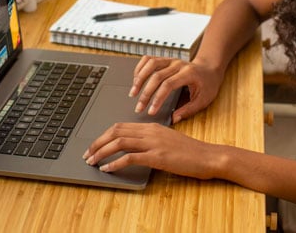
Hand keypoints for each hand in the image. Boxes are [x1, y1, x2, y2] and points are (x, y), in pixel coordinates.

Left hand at [83, 122, 217, 178]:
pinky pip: (130, 157)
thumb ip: (151, 140)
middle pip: (116, 131)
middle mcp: (150, 131)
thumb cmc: (191, 152)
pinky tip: (108, 169)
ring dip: (102, 151)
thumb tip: (134, 147)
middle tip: (87, 153)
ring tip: (92, 161)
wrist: (208, 156)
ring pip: (120, 142)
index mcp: (152, 126)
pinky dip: (115, 163)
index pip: (121, 126)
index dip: (104, 135)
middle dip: (98, 142)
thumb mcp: (168, 141)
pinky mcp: (158, 156)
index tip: (94, 145)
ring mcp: (154, 143)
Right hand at [130, 56, 224, 122]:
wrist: (210, 69)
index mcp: (188, 73)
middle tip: (139, 107)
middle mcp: (178, 64)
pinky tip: (136, 79)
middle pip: (156, 76)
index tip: (151, 111)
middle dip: (146, 93)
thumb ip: (189, 110)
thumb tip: (174, 119)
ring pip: (150, 64)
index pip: (168, 85)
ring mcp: (171, 60)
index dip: (157, 98)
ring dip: (139, 78)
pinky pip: (149, 59)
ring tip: (133, 92)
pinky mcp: (165, 59)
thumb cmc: (208, 85)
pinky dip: (140, 68)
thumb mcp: (203, 100)